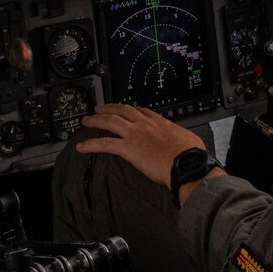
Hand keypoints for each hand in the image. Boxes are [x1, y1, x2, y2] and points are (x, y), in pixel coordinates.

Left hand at [76, 102, 216, 193]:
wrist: (186, 163)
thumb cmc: (191, 156)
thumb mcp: (190, 141)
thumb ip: (183, 140)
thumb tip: (188, 145)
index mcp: (161, 123)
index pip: (143, 111)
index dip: (132, 109)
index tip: (127, 109)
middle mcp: (146, 124)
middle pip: (123, 110)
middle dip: (109, 108)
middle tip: (99, 108)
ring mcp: (135, 134)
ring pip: (110, 121)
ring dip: (96, 120)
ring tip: (86, 121)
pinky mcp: (128, 148)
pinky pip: (104, 144)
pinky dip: (90, 144)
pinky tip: (82, 147)